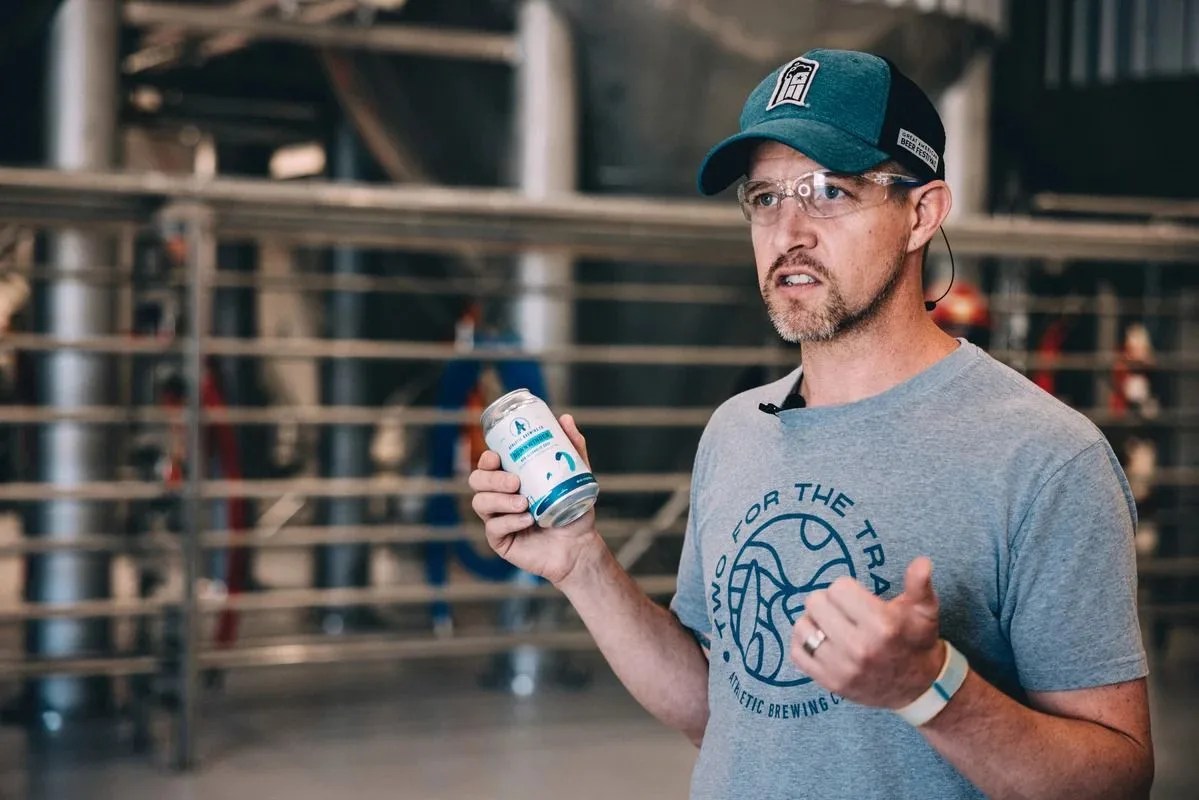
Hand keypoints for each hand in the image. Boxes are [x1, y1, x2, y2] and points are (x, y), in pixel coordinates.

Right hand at [468, 414, 599, 586]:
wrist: (580, 546)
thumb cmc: (574, 510)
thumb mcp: (576, 475)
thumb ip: (572, 448)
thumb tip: (565, 418)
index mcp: (510, 478)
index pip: (487, 464)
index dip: (486, 458)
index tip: (497, 457)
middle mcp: (499, 496)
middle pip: (477, 481)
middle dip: (492, 478)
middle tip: (515, 481)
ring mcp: (497, 518)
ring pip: (480, 503)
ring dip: (500, 500)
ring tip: (523, 502)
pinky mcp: (500, 540)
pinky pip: (494, 528)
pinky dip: (510, 521)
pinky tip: (527, 520)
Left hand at [789, 557, 943, 708]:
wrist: (920, 688)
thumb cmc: (918, 641)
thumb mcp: (925, 611)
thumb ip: (919, 584)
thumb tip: (922, 562)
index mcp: (882, 626)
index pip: (838, 588)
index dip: (846, 588)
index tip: (856, 597)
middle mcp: (859, 648)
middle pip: (815, 603)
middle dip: (828, 601)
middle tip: (842, 610)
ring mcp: (842, 668)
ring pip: (803, 627)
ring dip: (814, 622)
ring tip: (831, 624)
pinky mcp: (830, 683)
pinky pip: (797, 653)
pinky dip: (804, 643)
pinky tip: (821, 640)